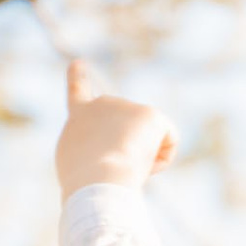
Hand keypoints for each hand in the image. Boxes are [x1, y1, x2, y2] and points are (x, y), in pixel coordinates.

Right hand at [55, 56, 175, 195]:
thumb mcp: (81, 169)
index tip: (78, 63)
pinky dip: (161, 161)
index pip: (78, 93)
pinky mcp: (150, 114)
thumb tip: (122, 154)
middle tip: (112, 168)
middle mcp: (102, 104)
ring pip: (147, 143)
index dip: (78, 77)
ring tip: (122, 167)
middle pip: (128, 133)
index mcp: (79, 118)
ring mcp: (128, 105)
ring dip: (141, 162)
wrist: (97, 178)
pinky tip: (144, 165)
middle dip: (128, 153)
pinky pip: (167, 144)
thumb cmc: (85, 183)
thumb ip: (94, 154)